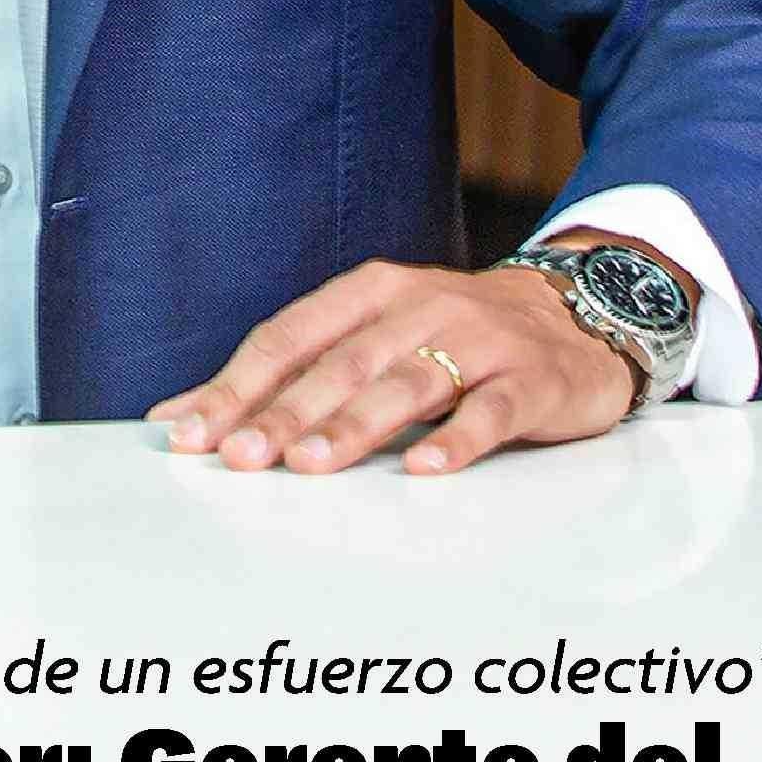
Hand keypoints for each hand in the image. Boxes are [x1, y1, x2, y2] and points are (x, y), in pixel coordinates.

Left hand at [144, 256, 638, 478]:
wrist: (575, 314)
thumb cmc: (452, 337)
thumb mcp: (373, 336)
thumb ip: (292, 375)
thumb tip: (185, 416)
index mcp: (370, 292)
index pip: (290, 336)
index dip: (237, 384)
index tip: (191, 432)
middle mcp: (420, 307)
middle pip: (341, 362)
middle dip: (285, 412)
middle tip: (240, 455)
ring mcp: (479, 341)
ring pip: (407, 383)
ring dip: (354, 425)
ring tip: (311, 465)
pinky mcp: (531, 379)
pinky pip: (491, 411)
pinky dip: (456, 439)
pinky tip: (425, 470)